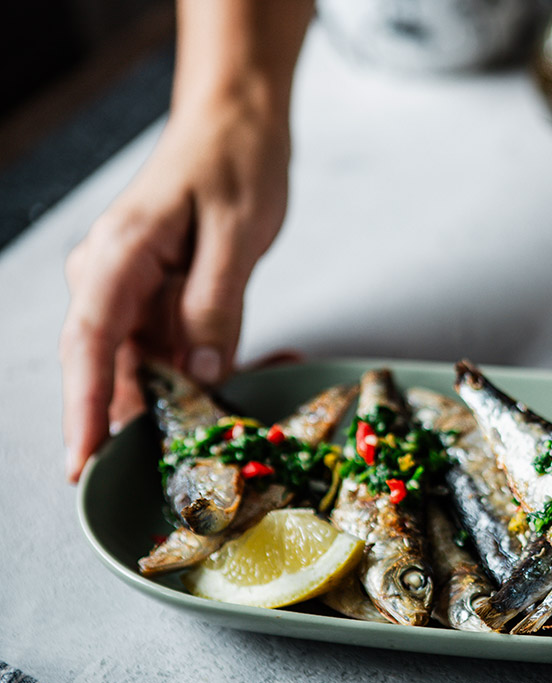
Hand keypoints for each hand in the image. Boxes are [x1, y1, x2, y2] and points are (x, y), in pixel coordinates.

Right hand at [59, 99, 289, 480]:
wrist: (237, 120)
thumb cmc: (235, 159)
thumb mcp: (238, 231)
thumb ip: (216, 302)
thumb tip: (201, 369)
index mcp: (119, 254)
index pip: (89, 342)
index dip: (84, 408)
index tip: (82, 461)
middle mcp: (113, 275)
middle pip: (110, 365)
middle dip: (138, 420)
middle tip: (171, 471)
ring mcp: (135, 287)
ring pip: (145, 364)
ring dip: (182, 398)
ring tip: (227, 424)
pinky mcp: (162, 295)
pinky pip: (173, 348)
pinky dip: (203, 370)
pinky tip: (247, 378)